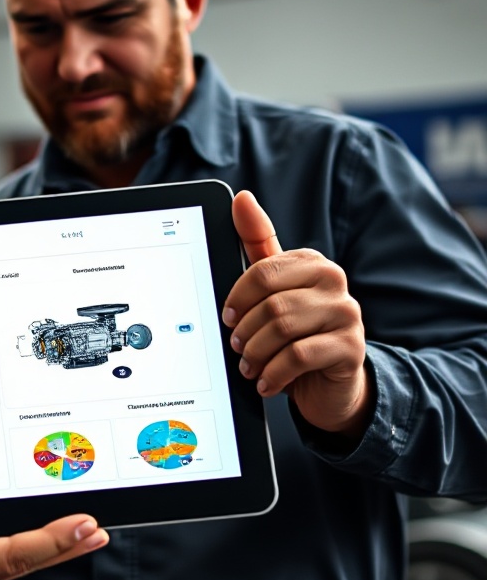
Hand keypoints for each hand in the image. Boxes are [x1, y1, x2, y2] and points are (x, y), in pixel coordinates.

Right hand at [0, 475, 107, 579]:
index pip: (10, 555)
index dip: (54, 541)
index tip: (88, 527)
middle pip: (17, 563)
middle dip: (59, 544)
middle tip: (98, 526)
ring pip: (2, 569)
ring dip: (34, 549)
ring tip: (69, 527)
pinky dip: (7, 556)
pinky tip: (17, 543)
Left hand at [223, 190, 370, 438]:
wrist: (330, 382)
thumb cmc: (296, 331)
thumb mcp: (273, 290)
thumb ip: (257, 244)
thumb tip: (242, 198)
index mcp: (311, 262)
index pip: (262, 271)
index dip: (237, 299)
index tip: (227, 318)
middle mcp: (334, 281)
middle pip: (271, 303)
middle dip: (245, 331)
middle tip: (236, 347)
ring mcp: (348, 314)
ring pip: (282, 329)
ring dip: (256, 354)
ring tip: (249, 366)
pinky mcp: (352, 348)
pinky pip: (298, 356)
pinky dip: (273, 373)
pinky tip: (266, 382)